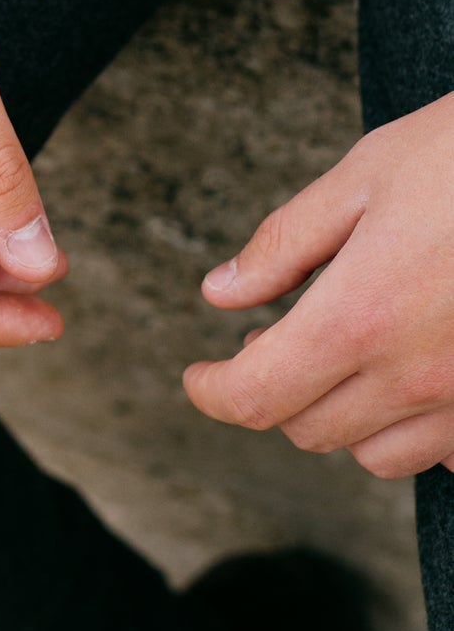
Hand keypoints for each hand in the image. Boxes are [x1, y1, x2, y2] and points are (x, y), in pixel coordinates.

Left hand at [184, 93, 453, 478]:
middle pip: (310, 430)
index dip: (213, 394)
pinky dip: (418, 427)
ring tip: (345, 352)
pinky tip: (415, 370)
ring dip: (344, 415)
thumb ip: (286, 243)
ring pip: (377, 455)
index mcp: (361, 316)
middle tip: (273, 336)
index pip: (257, 397)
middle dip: (273, 391)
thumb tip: (221, 292)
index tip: (200, 377)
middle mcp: (416, 375)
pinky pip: (447, 452)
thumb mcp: (365, 175)